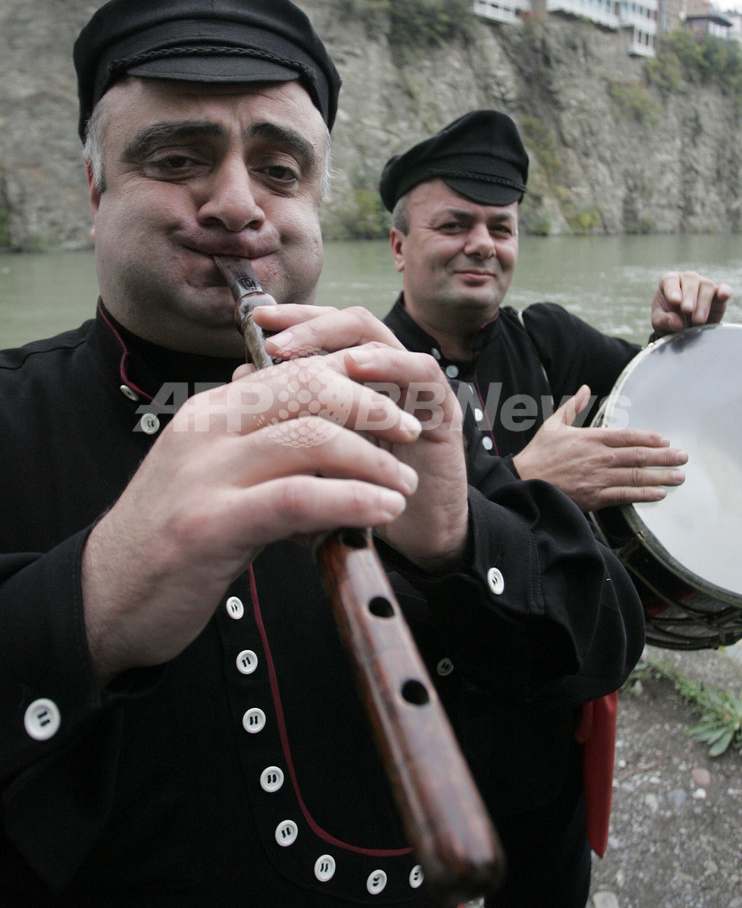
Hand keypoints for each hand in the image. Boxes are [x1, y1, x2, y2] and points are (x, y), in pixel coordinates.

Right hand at [83, 349, 422, 681]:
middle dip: (372, 406)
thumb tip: (331, 438)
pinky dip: (352, 498)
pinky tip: (382, 510)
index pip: (294, 372)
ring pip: (311, 437)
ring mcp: (205, 475)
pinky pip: (299, 496)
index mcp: (209, 413)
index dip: (353, 382)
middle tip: (408, 433)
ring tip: (404, 485)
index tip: (392, 404)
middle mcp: (205, 430)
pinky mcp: (211, 524)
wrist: (105, 598)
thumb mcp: (213, 478)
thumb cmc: (168, 541)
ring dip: (374, 458)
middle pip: (309, 390)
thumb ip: (262, 451)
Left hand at [256, 303, 469, 570]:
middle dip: (309, 325)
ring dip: (337, 340)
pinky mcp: (442, 411)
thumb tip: (240, 380)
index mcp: (356, 381)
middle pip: (349, 324)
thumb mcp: (310, 458)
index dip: (293, 319)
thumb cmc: (360, 499)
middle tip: (274, 340)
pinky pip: (424, 372)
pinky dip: (390, 363)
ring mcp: (415, 390)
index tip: (256, 320)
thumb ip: (284, 420)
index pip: (325, 329)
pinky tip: (357, 367)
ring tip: (301, 353)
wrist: (415, 540)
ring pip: (380, 338)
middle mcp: (386, 376)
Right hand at [513, 385, 687, 512]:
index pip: (628, 436)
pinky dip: (644, 494)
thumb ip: (572, 407)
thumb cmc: (539, 454)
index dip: (649, 438)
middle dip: (664, 457)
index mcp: (591, 438)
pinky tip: (659, 493)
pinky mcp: (595, 497)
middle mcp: (600, 457)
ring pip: (637, 476)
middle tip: (683, 458)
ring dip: (661, 476)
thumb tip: (583, 389)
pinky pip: (626, 496)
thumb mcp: (553, 425)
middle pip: (639, 456)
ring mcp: (599, 478)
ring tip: (679, 477)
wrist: (525, 482)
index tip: (666, 441)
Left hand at [651, 270, 731, 335]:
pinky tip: (724, 296)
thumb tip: (676, 322)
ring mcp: (704, 285)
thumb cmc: (668, 320)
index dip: (673, 289)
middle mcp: (687, 280)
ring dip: (703, 303)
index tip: (675, 301)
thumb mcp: (660, 323)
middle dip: (689, 296)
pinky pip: (724, 289)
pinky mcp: (718, 295)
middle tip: (687, 311)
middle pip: (691, 280)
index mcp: (669, 282)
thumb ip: (665, 321)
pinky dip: (725, 291)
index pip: (670, 280)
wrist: (683, 329)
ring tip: (698, 321)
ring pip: (707, 285)